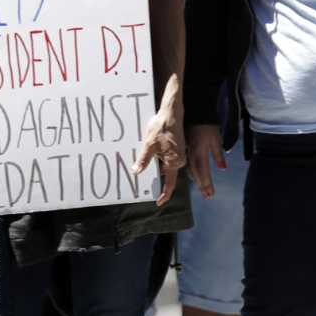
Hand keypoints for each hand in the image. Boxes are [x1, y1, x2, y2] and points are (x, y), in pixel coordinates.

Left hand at [133, 89, 184, 206]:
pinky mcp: (177, 147)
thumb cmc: (162, 128)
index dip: (164, 195)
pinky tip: (151, 152)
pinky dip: (159, 158)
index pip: (170, 184)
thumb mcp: (149, 145)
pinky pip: (167, 158)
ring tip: (146, 157)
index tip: (159, 203)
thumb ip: (143, 160)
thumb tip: (135, 172)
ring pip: (165, 165)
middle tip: (142, 176)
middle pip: (166, 174)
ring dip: (156, 165)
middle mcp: (179, 160)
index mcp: (174, 162)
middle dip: (155, 175)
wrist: (171, 113)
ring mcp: (179, 153)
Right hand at [187, 124, 226, 198]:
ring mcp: (187, 153)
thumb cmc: (208, 126)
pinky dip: (193, 172)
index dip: (206, 184)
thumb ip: (218, 155)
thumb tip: (223, 169)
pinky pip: (189, 164)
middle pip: (197, 174)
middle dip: (203, 185)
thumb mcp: (216, 140)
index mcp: (200, 153)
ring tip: (204, 189)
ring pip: (192, 170)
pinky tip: (195, 176)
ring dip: (198, 180)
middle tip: (208, 195)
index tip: (210, 194)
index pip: (203, 173)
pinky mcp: (186, 150)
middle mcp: (192, 156)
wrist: (196, 114)